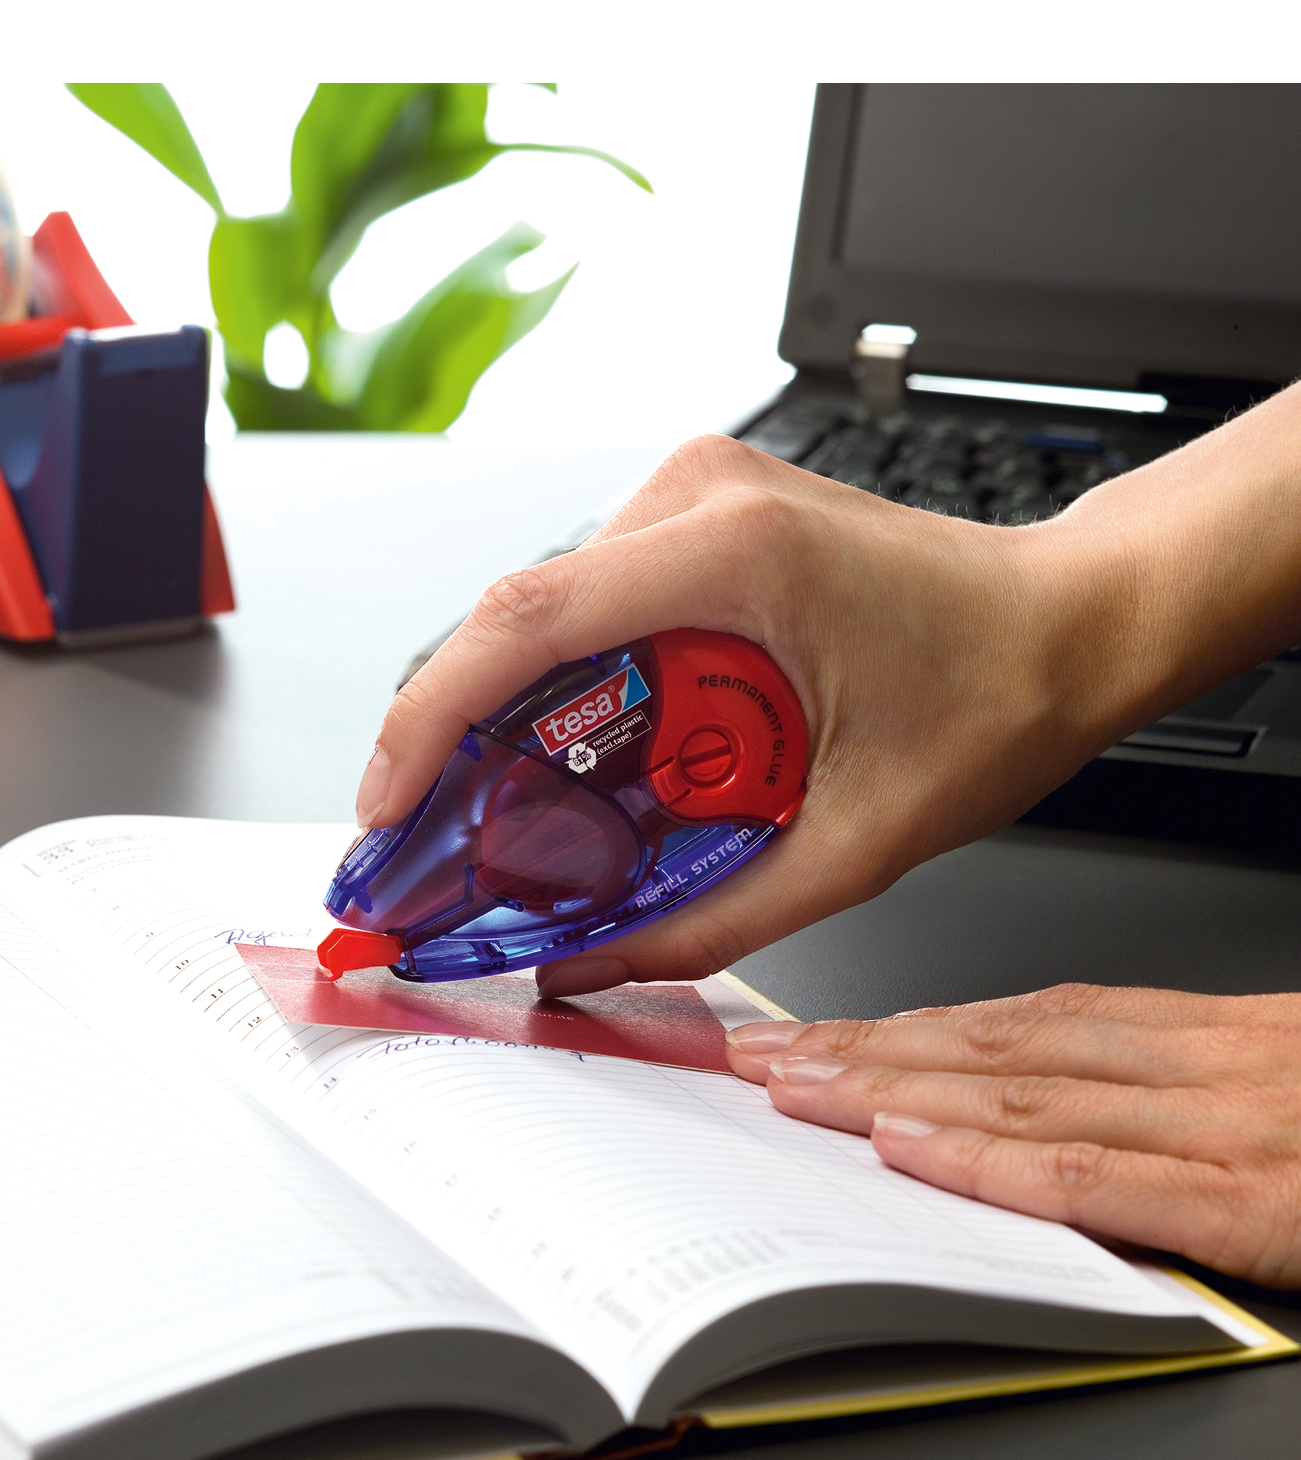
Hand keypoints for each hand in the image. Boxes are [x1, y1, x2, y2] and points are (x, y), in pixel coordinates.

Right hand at [355, 434, 1142, 990]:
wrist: (1068, 619)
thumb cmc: (997, 689)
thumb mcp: (856, 842)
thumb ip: (708, 919)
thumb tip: (591, 963)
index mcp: (737, 554)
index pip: (526, 624)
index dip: (428, 720)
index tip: (390, 807)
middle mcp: (699, 498)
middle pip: (513, 622)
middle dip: (451, 740)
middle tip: (428, 847)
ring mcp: (692, 496)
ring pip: (540, 614)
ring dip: (505, 716)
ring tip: (497, 821)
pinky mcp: (694, 517)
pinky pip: (585, 604)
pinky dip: (557, 687)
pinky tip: (566, 762)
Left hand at [726, 984, 1300, 1289]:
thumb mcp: (1298, 1084)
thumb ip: (1188, 1094)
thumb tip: (1063, 1100)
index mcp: (1226, 1038)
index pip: (1032, 1020)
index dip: (909, 1025)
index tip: (813, 1032)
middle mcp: (1221, 1067)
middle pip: (1003, 1049)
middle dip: (863, 1053)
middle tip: (749, 1057)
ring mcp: (1247, 1128)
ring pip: (1032, 1095)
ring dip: (891, 1089)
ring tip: (786, 1089)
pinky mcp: (1279, 1201)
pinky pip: (1114, 1178)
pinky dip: (1003, 1160)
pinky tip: (915, 1149)